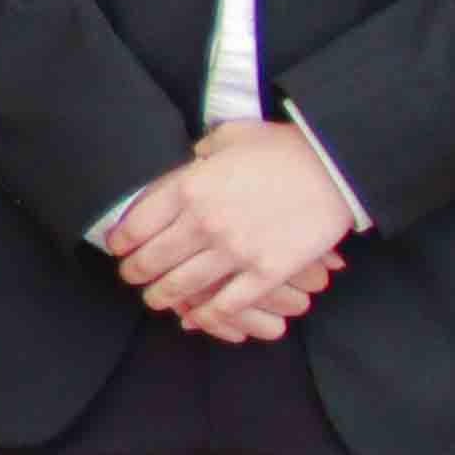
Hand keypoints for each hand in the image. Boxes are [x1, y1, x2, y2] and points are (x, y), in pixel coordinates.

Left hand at [97, 118, 355, 340]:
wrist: (336, 167)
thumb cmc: (284, 147)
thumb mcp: (233, 136)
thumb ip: (204, 150)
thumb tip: (193, 157)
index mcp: (189, 187)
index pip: (137, 224)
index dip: (122, 242)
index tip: (118, 249)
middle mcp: (204, 222)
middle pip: (152, 260)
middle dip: (136, 274)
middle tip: (132, 278)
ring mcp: (234, 251)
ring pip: (182, 286)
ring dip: (163, 297)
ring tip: (157, 300)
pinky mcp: (265, 272)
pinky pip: (226, 305)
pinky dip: (207, 316)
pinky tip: (196, 318)